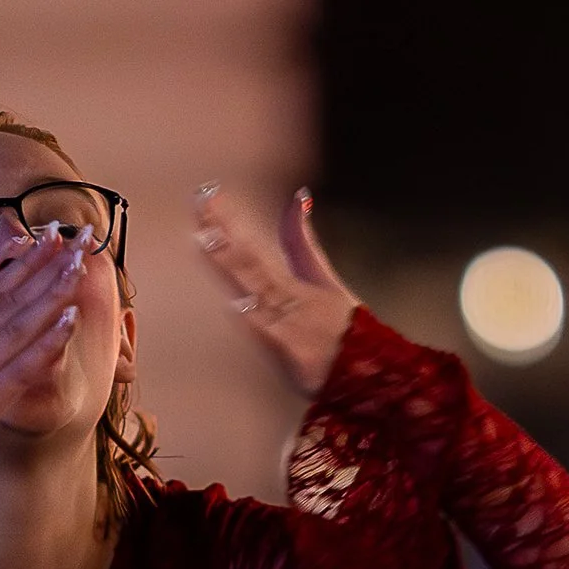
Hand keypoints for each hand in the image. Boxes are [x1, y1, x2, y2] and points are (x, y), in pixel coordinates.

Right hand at [0, 230, 85, 475]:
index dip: (19, 265)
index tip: (44, 241)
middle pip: (9, 301)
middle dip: (46, 269)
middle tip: (79, 241)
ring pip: (19, 327)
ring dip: (53, 296)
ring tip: (80, 267)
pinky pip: (18, 371)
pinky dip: (45, 345)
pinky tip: (70, 320)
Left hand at [192, 184, 359, 397]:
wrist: (368, 373)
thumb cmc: (344, 329)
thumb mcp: (325, 281)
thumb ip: (302, 242)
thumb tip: (297, 197)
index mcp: (292, 283)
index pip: (253, 247)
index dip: (230, 221)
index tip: (206, 195)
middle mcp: (289, 299)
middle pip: (250, 261)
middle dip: (223, 233)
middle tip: (199, 204)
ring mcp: (290, 326)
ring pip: (256, 291)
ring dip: (231, 266)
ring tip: (204, 239)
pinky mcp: (294, 355)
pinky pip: (271, 337)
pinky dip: (255, 322)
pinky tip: (233, 305)